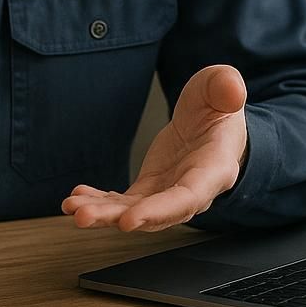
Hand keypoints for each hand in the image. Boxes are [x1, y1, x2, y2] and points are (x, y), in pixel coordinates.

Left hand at [63, 64, 247, 231]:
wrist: (213, 122)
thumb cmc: (219, 107)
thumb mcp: (222, 86)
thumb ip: (226, 86)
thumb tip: (232, 90)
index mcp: (213, 169)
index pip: (188, 197)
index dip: (160, 211)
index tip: (130, 220)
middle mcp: (190, 190)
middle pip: (155, 214)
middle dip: (119, 217)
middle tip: (85, 217)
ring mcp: (167, 192)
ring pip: (135, 212)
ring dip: (103, 213)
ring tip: (73, 208)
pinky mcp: (149, 189)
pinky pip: (124, 202)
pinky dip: (101, 202)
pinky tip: (77, 198)